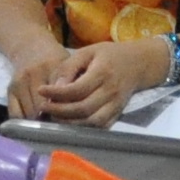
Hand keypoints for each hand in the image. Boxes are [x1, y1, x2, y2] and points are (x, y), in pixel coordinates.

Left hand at [11, 39, 158, 125]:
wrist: (138, 64)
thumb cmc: (109, 55)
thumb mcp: (88, 51)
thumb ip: (70, 67)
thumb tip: (55, 86)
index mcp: (103, 73)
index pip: (77, 89)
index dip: (57, 94)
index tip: (41, 91)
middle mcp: (111, 91)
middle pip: (82, 109)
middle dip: (59, 111)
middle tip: (44, 106)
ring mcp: (116, 105)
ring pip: (91, 122)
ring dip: (69, 123)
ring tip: (54, 116)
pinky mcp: (118, 114)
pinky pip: (100, 127)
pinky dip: (83, 128)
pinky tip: (70, 122)